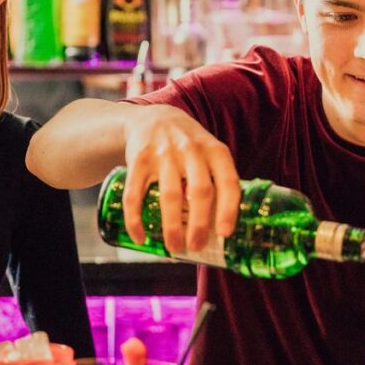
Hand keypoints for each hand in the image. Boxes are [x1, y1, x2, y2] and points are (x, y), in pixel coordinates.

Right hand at [120, 105, 239, 252]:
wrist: (154, 117)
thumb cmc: (190, 147)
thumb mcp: (210, 153)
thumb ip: (218, 182)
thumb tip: (223, 230)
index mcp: (215, 151)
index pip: (228, 182)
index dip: (228, 209)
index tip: (224, 233)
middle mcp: (191, 150)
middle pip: (199, 192)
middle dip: (199, 225)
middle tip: (196, 246)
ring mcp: (163, 153)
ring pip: (170, 196)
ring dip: (172, 227)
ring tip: (174, 248)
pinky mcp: (139, 159)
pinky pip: (135, 195)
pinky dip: (135, 220)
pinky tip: (140, 237)